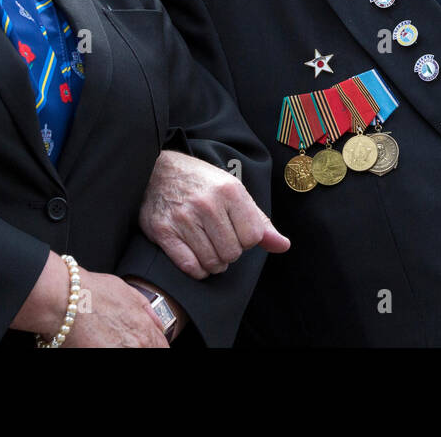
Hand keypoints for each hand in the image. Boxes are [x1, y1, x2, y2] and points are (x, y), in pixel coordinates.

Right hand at [11, 253, 167, 346]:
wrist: (61, 299)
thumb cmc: (90, 290)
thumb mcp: (125, 290)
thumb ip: (145, 308)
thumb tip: (157, 323)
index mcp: (143, 328)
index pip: (161, 346)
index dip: (155, 344)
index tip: (149, 343)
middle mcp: (134, 345)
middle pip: (148, 350)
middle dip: (140, 345)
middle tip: (125, 338)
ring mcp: (116, 351)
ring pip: (133, 353)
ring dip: (124, 347)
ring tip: (110, 340)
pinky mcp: (97, 355)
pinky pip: (112, 354)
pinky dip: (106, 348)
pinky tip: (98, 343)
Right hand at [140, 150, 290, 279]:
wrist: (157, 170)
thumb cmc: (200, 183)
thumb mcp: (233, 191)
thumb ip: (259, 221)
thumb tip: (282, 245)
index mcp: (230, 191)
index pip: (253, 238)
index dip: (246, 240)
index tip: (235, 231)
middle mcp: (207, 204)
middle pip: (232, 253)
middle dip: (228, 252)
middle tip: (218, 239)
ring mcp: (183, 218)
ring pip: (212, 262)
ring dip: (212, 262)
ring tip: (207, 246)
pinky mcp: (163, 231)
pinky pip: (190, 266)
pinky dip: (196, 269)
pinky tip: (194, 257)